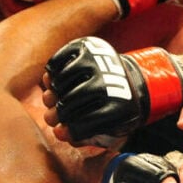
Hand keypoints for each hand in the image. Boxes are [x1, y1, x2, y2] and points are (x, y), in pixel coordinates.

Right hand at [43, 37, 182, 145]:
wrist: (132, 78)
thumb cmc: (115, 108)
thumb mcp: (112, 128)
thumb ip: (85, 136)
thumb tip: (58, 133)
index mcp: (122, 107)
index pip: (86, 123)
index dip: (69, 131)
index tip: (61, 133)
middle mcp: (110, 81)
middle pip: (71, 101)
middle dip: (57, 113)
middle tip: (51, 118)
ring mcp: (97, 60)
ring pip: (61, 81)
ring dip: (52, 94)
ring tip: (52, 100)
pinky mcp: (85, 46)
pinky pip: (57, 61)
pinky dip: (50, 74)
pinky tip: (53, 82)